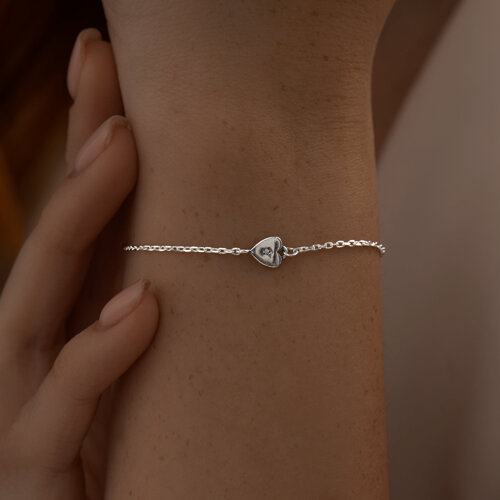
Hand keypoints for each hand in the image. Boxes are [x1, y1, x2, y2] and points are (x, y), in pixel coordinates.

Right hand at [0, 28, 158, 498]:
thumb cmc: (142, 447)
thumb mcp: (155, 361)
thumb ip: (168, 299)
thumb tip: (225, 236)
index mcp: (75, 322)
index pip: (77, 221)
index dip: (84, 143)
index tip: (103, 64)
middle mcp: (42, 349)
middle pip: (52, 240)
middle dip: (73, 155)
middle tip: (102, 71)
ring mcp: (24, 407)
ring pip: (32, 309)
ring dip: (73, 225)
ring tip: (118, 146)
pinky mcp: (32, 471)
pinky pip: (54, 410)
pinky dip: (93, 356)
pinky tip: (138, 307)